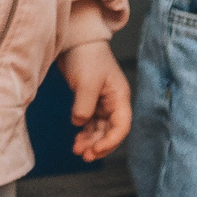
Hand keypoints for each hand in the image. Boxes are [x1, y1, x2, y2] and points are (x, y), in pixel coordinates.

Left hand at [63, 40, 131, 161]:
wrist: (75, 40)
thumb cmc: (86, 56)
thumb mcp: (86, 83)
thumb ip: (84, 106)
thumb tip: (80, 123)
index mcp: (120, 96)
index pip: (122, 125)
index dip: (111, 141)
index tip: (96, 150)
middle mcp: (114, 101)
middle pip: (111, 130)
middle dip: (100, 144)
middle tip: (85, 156)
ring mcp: (102, 101)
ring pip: (100, 128)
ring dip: (90, 140)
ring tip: (77, 151)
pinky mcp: (90, 100)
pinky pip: (90, 121)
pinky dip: (84, 132)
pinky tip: (76, 139)